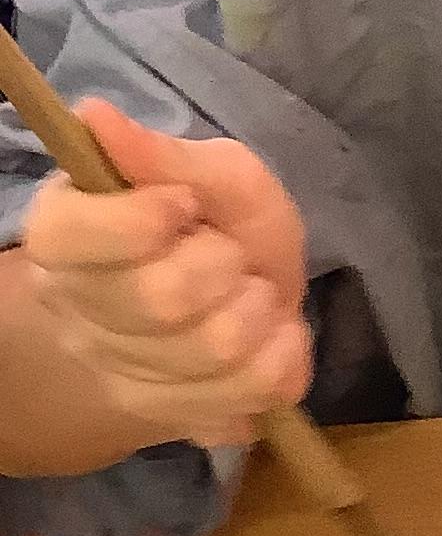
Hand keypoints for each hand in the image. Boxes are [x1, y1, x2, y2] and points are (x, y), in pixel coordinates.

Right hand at [18, 99, 311, 450]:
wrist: (252, 284)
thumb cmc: (223, 219)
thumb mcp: (211, 171)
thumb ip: (159, 155)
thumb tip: (93, 116)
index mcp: (62, 239)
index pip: (72, 239)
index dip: (144, 220)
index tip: (184, 206)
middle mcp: (76, 314)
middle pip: (158, 300)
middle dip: (222, 262)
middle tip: (226, 252)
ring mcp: (121, 375)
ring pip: (212, 351)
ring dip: (258, 308)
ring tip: (249, 292)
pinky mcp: (176, 419)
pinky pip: (251, 394)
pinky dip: (284, 354)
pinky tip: (271, 334)